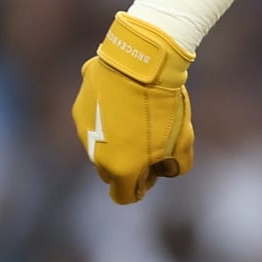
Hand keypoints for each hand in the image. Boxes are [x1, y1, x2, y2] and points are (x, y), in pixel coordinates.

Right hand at [71, 13, 195, 203]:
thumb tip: (163, 169)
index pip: (123, 195)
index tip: (153, 171)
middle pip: (110, 171)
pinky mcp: (79, 106)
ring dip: (117, 139)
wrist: (141, 65)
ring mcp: (82, 129)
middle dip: (127, 164)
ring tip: (140, 115)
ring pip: (100, 144)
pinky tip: (127, 96)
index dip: (140, 187)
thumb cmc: (164, 106)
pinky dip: (109, 114)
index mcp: (119, 168)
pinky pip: (96, 117)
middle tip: (150, 143)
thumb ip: (175, 166)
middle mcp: (94, 154)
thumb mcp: (183, 141)